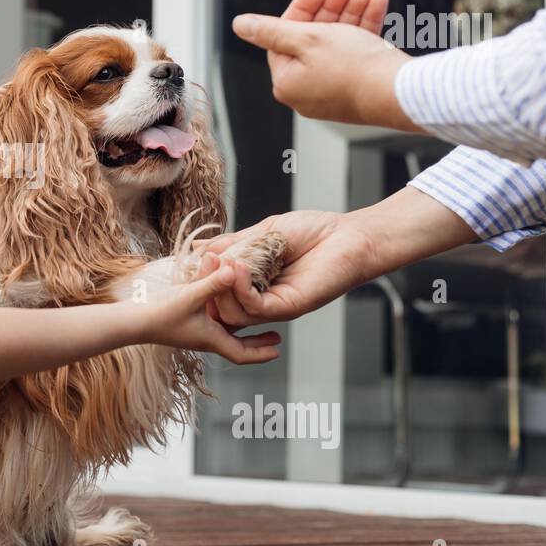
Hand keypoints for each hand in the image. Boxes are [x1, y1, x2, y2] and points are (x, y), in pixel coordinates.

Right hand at [141, 252, 282, 362]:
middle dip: (257, 342)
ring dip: (242, 329)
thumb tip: (235, 269)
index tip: (278, 350)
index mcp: (211, 338)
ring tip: (256, 316)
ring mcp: (195, 331)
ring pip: (226, 332)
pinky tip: (226, 303)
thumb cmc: (160, 314)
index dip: (261, 353)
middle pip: (237, 346)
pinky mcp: (186, 321)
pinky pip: (213, 322)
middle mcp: (206, 337)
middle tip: (275, 336)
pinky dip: (225, 317)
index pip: (242, 354)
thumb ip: (213, 282)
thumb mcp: (191, 296)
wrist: (132, 322)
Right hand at [195, 211, 379, 327]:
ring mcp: (275, 306)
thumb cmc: (313, 232)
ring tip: (223, 262)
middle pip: (220, 308)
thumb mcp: (262, 234)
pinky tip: (237, 267)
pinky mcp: (289, 307)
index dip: (202, 279)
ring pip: (234, 314)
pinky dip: (241, 290)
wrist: (349, 234)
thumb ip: (232, 244)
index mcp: (253, 283)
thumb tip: (199, 248)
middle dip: (207, 285)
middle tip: (206, 261)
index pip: (216, 292)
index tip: (196, 257)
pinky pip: (256, 308)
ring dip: (222, 288)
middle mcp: (262, 299)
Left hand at [232, 0, 422, 131]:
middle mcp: (308, 89)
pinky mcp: (360, 86)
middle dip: (333, 5)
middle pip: (314, 36)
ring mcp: (335, 89)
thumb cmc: (351, 68)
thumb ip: (271, 30)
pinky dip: (367, 27)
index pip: (285, 34)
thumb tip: (240, 25)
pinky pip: (357, 53)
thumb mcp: (306, 40)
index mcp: (287, 81)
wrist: (399, 92)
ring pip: (340, 41)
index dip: (304, 5)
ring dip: (353, 10)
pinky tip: (379, 2)